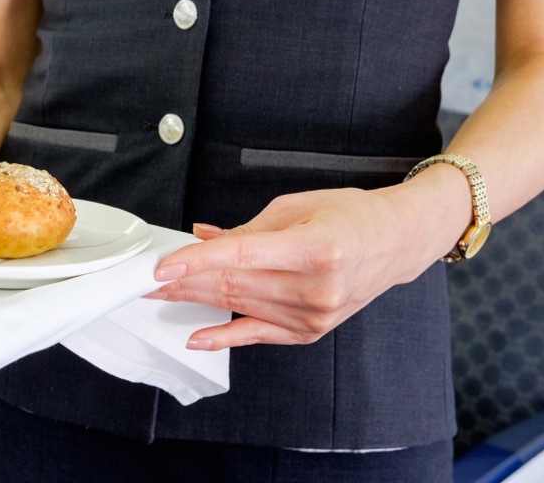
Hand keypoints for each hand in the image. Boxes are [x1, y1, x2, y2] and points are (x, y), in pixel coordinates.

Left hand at [147, 186, 452, 350]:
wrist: (397, 243)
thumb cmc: (352, 216)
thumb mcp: (298, 207)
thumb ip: (247, 228)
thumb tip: (203, 238)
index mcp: (315, 248)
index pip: (242, 257)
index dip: (196, 262)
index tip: (163, 266)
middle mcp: (316, 287)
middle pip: (233, 286)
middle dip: (183, 282)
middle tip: (146, 279)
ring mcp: (315, 314)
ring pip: (238, 307)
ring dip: (195, 300)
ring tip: (161, 294)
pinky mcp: (311, 330)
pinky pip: (258, 335)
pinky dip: (224, 336)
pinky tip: (196, 335)